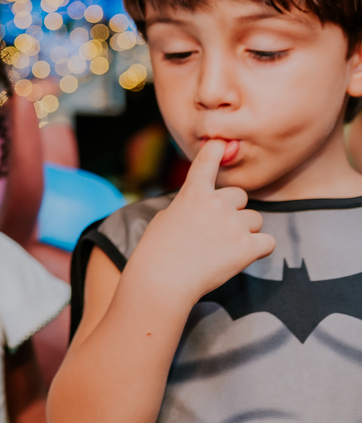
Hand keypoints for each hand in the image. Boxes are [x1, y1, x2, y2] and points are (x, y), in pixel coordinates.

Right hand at [132, 139, 274, 304]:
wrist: (162, 280)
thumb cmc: (156, 253)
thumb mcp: (166, 218)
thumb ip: (189, 207)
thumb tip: (205, 209)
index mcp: (192, 194)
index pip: (206, 163)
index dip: (216, 151)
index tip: (222, 142)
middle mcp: (215, 203)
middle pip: (241, 196)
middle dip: (235, 211)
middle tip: (217, 233)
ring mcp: (233, 223)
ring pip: (255, 220)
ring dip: (245, 233)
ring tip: (222, 251)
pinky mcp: (247, 246)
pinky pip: (267, 242)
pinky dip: (258, 251)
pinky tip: (239, 259)